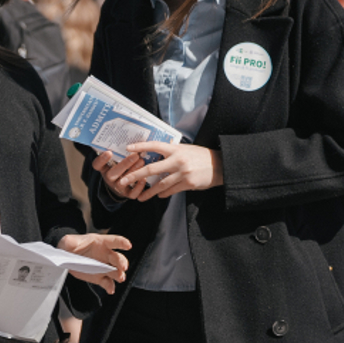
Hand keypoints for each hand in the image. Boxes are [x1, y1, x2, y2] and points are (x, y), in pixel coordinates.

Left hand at [58, 233, 130, 293]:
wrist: (67, 256)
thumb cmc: (71, 245)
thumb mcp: (68, 241)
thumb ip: (70, 242)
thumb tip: (68, 243)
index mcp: (100, 243)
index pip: (113, 241)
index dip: (121, 242)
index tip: (128, 245)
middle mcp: (105, 255)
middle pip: (118, 258)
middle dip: (122, 262)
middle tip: (123, 267)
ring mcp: (104, 267)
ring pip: (115, 271)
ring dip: (119, 275)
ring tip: (120, 278)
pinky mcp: (100, 278)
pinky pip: (107, 283)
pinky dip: (110, 287)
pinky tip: (110, 290)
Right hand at [92, 150, 147, 199]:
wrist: (123, 184)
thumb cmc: (120, 166)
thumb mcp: (116, 159)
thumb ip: (119, 151)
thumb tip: (127, 135)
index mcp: (104, 168)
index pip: (97, 165)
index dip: (101, 160)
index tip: (109, 152)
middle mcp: (109, 178)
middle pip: (112, 174)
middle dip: (124, 164)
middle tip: (135, 155)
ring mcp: (117, 187)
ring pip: (123, 182)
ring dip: (133, 172)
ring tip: (142, 161)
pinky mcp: (127, 194)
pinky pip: (132, 194)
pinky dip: (138, 187)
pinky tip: (144, 179)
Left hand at [107, 142, 221, 200]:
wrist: (220, 166)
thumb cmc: (201, 156)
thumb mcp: (186, 149)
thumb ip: (172, 151)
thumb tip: (157, 150)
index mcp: (176, 149)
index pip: (154, 145)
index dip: (140, 146)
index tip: (127, 149)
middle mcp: (178, 160)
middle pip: (152, 169)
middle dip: (135, 175)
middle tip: (124, 181)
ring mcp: (183, 173)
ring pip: (161, 184)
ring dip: (148, 191)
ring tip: (140, 197)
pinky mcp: (189, 183)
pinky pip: (172, 190)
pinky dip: (164, 193)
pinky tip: (158, 196)